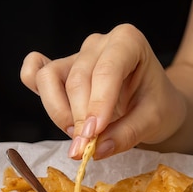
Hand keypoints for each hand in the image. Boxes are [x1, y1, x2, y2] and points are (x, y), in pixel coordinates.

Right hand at [20, 24, 186, 159]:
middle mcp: (98, 43)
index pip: (106, 69)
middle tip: (88, 148)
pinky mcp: (60, 71)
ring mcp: (76, 56)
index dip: (97, 103)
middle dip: (79, 117)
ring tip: (79, 135)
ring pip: (50, 78)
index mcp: (128, 41)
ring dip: (59, 112)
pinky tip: (53, 108)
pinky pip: (35, 73)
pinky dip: (37, 91)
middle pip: (76, 77)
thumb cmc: (157, 104)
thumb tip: (96, 150)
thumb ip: (127, 134)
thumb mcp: (154, 120)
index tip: (94, 135)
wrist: (155, 102)